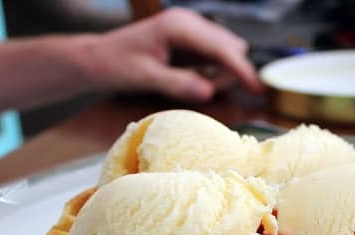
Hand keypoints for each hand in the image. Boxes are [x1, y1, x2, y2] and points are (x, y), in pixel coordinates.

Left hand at [81, 8, 262, 100]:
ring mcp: (190, 29)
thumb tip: (208, 92)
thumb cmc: (116, 65)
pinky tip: (194, 80)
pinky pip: (215, 55)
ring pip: (226, 50)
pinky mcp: (190, 39)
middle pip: (230, 47)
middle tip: (206, 92)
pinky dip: (213, 71)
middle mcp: (188, 22)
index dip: (242, 70)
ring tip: (194, 87)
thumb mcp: (145, 78)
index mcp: (179, 26)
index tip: (257, 89)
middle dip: (228, 73)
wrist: (98, 58)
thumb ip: (177, 84)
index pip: (221, 48)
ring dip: (220, 73)